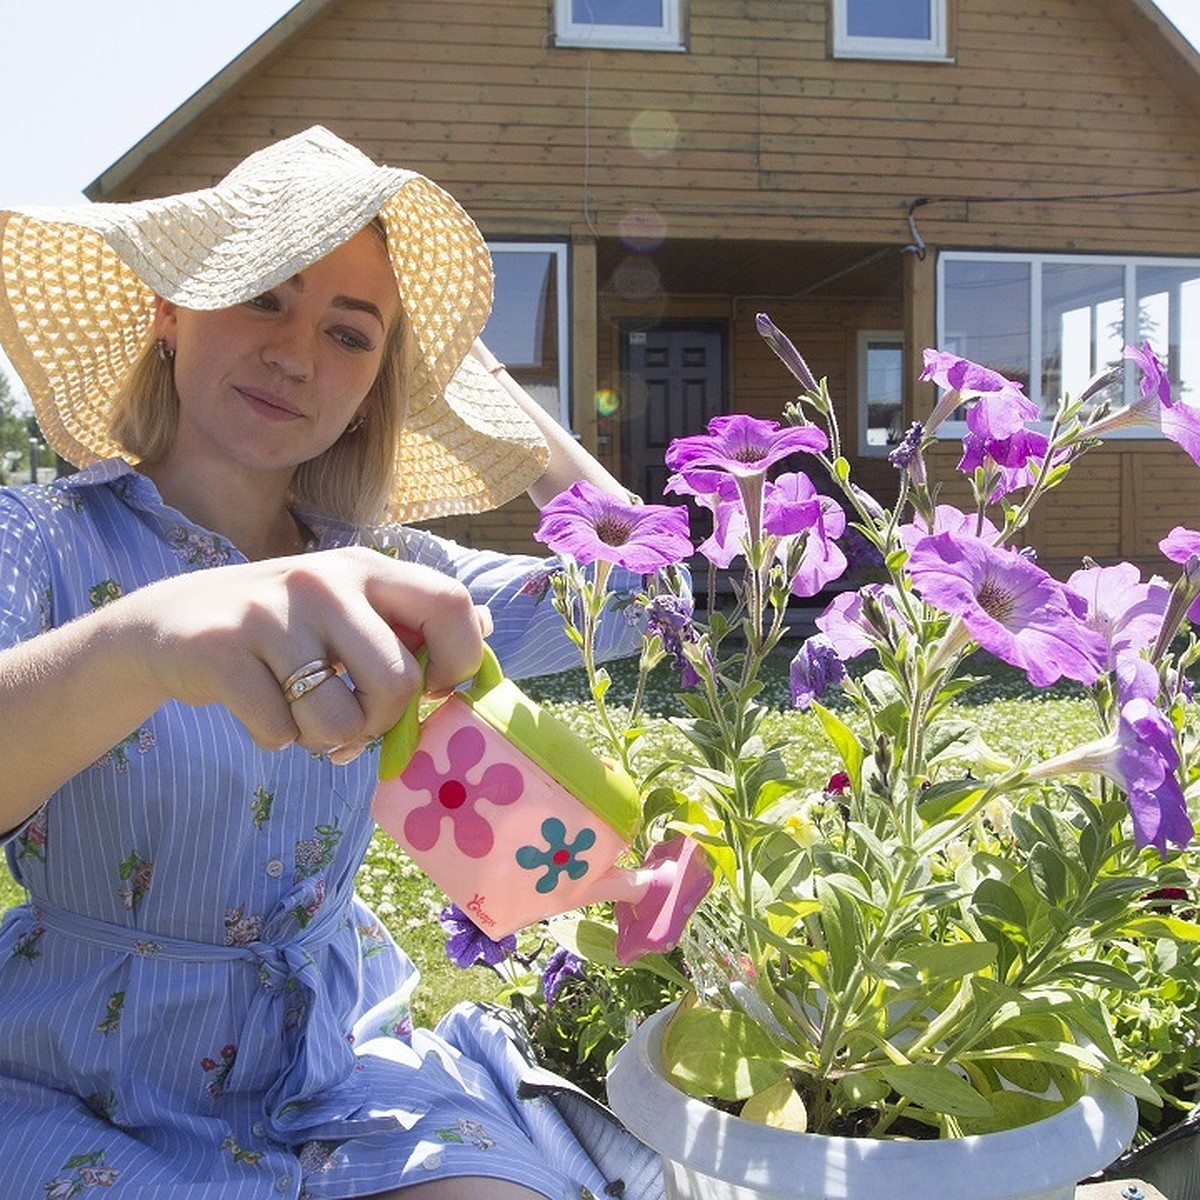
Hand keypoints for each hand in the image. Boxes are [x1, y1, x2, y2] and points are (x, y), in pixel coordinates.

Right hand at [125, 546, 488, 761]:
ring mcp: (271, 613)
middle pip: (398, 683)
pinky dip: (274, 737)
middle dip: (380, 722)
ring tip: (299, 711)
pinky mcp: (221, 651)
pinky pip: (279, 733)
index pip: (452, 604)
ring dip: (324, 739)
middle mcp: (324, 580)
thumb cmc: (281, 627)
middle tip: (352, 716)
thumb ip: (411, 621)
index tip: (432, 689)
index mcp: (366, 567)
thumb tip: (487, 627)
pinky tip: (255, 704)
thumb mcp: (348, 607)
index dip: (459, 661)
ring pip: (338, 721)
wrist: (169, 624)